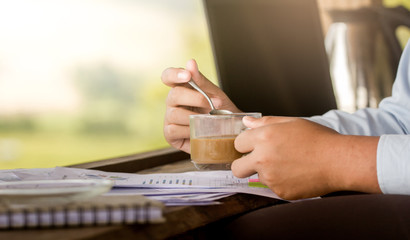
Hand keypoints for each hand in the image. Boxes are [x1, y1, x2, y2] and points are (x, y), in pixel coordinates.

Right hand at [161, 59, 239, 152]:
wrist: (229, 133)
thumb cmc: (220, 112)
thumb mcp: (215, 94)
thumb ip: (201, 80)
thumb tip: (190, 62)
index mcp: (181, 88)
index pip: (168, 76)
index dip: (174, 74)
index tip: (187, 75)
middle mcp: (173, 102)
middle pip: (173, 95)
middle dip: (195, 99)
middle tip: (213, 104)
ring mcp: (169, 118)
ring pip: (174, 114)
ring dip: (194, 117)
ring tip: (209, 120)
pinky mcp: (170, 134)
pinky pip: (174, 130)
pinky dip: (188, 130)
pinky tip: (198, 130)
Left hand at [232, 116, 380, 199]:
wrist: (339, 161)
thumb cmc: (318, 138)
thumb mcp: (291, 122)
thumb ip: (265, 122)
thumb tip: (246, 123)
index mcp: (264, 137)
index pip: (238, 143)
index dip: (246, 144)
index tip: (254, 146)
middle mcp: (262, 158)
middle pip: (236, 167)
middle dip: (243, 164)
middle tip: (257, 161)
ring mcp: (270, 177)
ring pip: (257, 177)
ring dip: (267, 172)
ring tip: (289, 164)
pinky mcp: (279, 191)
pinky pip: (273, 187)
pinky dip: (281, 182)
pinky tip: (296, 174)